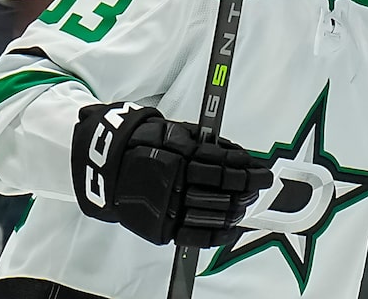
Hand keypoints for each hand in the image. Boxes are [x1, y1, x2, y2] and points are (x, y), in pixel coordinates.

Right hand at [71, 102, 272, 246]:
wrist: (106, 165)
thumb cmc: (145, 143)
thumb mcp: (173, 131)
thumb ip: (204, 143)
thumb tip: (237, 155)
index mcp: (179, 156)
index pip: (223, 165)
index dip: (247, 168)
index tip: (261, 169)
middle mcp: (175, 182)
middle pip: (223, 189)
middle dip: (249, 187)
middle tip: (261, 184)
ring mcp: (169, 207)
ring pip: (214, 212)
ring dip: (238, 208)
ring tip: (248, 202)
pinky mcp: (162, 227)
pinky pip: (196, 236)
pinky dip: (219, 234)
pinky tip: (233, 227)